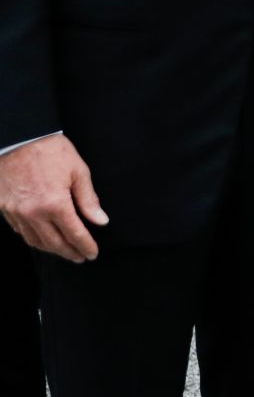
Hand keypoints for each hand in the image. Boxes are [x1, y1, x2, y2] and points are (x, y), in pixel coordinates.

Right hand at [0, 135, 107, 262]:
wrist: (18, 139)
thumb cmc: (50, 151)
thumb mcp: (78, 170)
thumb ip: (89, 199)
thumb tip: (101, 221)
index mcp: (55, 204)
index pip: (74, 234)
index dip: (85, 246)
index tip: (92, 254)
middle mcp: (33, 213)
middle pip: (53, 243)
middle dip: (69, 252)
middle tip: (80, 257)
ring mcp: (16, 213)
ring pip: (35, 241)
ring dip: (51, 249)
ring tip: (64, 251)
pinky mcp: (4, 209)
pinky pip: (20, 231)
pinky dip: (33, 238)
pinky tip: (42, 238)